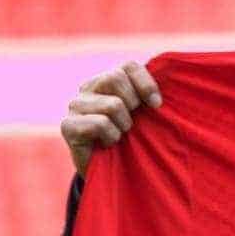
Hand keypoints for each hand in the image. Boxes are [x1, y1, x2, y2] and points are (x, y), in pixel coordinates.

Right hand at [59, 61, 160, 176]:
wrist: (111, 170)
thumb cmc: (133, 137)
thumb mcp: (145, 113)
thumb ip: (151, 96)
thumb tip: (166, 88)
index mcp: (109, 79)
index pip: (128, 65)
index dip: (146, 84)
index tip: (156, 105)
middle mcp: (88, 87)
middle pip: (115, 77)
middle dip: (132, 102)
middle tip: (132, 122)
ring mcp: (75, 105)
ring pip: (112, 104)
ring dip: (124, 124)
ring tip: (120, 134)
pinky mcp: (68, 125)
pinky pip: (100, 123)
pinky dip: (111, 136)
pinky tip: (108, 143)